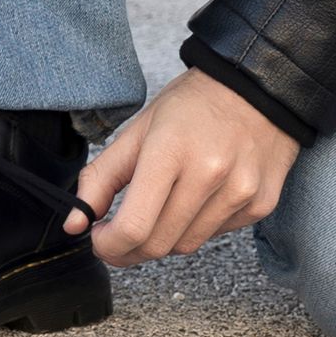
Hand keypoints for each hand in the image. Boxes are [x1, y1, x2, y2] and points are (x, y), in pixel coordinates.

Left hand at [69, 68, 300, 266]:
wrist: (257, 87)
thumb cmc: (193, 106)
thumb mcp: (139, 130)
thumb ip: (101, 178)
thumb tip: (75, 224)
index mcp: (170, 150)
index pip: (133, 227)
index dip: (108, 245)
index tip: (100, 237)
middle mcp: (210, 173)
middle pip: (158, 245)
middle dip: (129, 249)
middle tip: (120, 234)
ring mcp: (240, 191)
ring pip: (186, 246)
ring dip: (164, 237)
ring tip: (162, 208)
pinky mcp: (261, 203)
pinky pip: (215, 235)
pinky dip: (197, 226)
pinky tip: (198, 198)